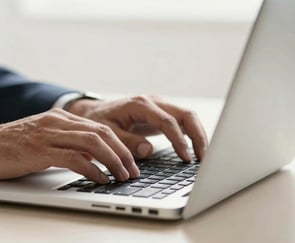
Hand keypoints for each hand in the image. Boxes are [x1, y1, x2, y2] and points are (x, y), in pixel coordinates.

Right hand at [0, 109, 139, 183]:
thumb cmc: (9, 146)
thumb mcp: (43, 139)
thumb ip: (66, 143)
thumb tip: (92, 158)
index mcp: (60, 118)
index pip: (100, 127)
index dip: (120, 144)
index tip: (130, 160)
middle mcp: (57, 122)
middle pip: (102, 133)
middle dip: (123, 153)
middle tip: (133, 171)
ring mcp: (48, 134)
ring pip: (93, 143)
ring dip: (113, 161)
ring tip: (123, 176)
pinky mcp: (39, 150)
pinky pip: (74, 158)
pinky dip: (92, 170)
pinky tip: (101, 179)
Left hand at [68, 95, 207, 160]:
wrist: (94, 112)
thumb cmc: (98, 120)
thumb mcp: (107, 132)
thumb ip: (127, 141)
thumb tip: (149, 151)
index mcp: (140, 104)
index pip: (167, 121)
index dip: (179, 140)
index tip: (186, 158)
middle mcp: (153, 102)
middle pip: (185, 114)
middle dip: (198, 136)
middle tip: (204, 158)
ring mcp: (159, 106)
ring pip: (187, 117)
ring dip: (198, 135)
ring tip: (203, 157)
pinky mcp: (161, 114)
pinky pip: (182, 122)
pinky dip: (191, 134)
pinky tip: (195, 150)